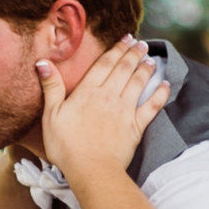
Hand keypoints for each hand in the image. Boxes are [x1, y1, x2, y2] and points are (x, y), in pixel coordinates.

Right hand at [40, 37, 171, 204]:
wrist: (91, 170)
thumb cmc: (66, 146)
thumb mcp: (51, 115)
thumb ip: (51, 87)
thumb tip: (43, 62)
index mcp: (88, 92)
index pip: (105, 64)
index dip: (116, 49)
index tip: (125, 38)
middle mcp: (109, 96)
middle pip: (124, 69)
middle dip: (133, 54)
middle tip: (141, 43)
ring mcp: (125, 111)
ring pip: (138, 83)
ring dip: (145, 69)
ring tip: (150, 59)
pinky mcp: (136, 127)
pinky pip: (151, 107)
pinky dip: (160, 94)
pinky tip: (166, 85)